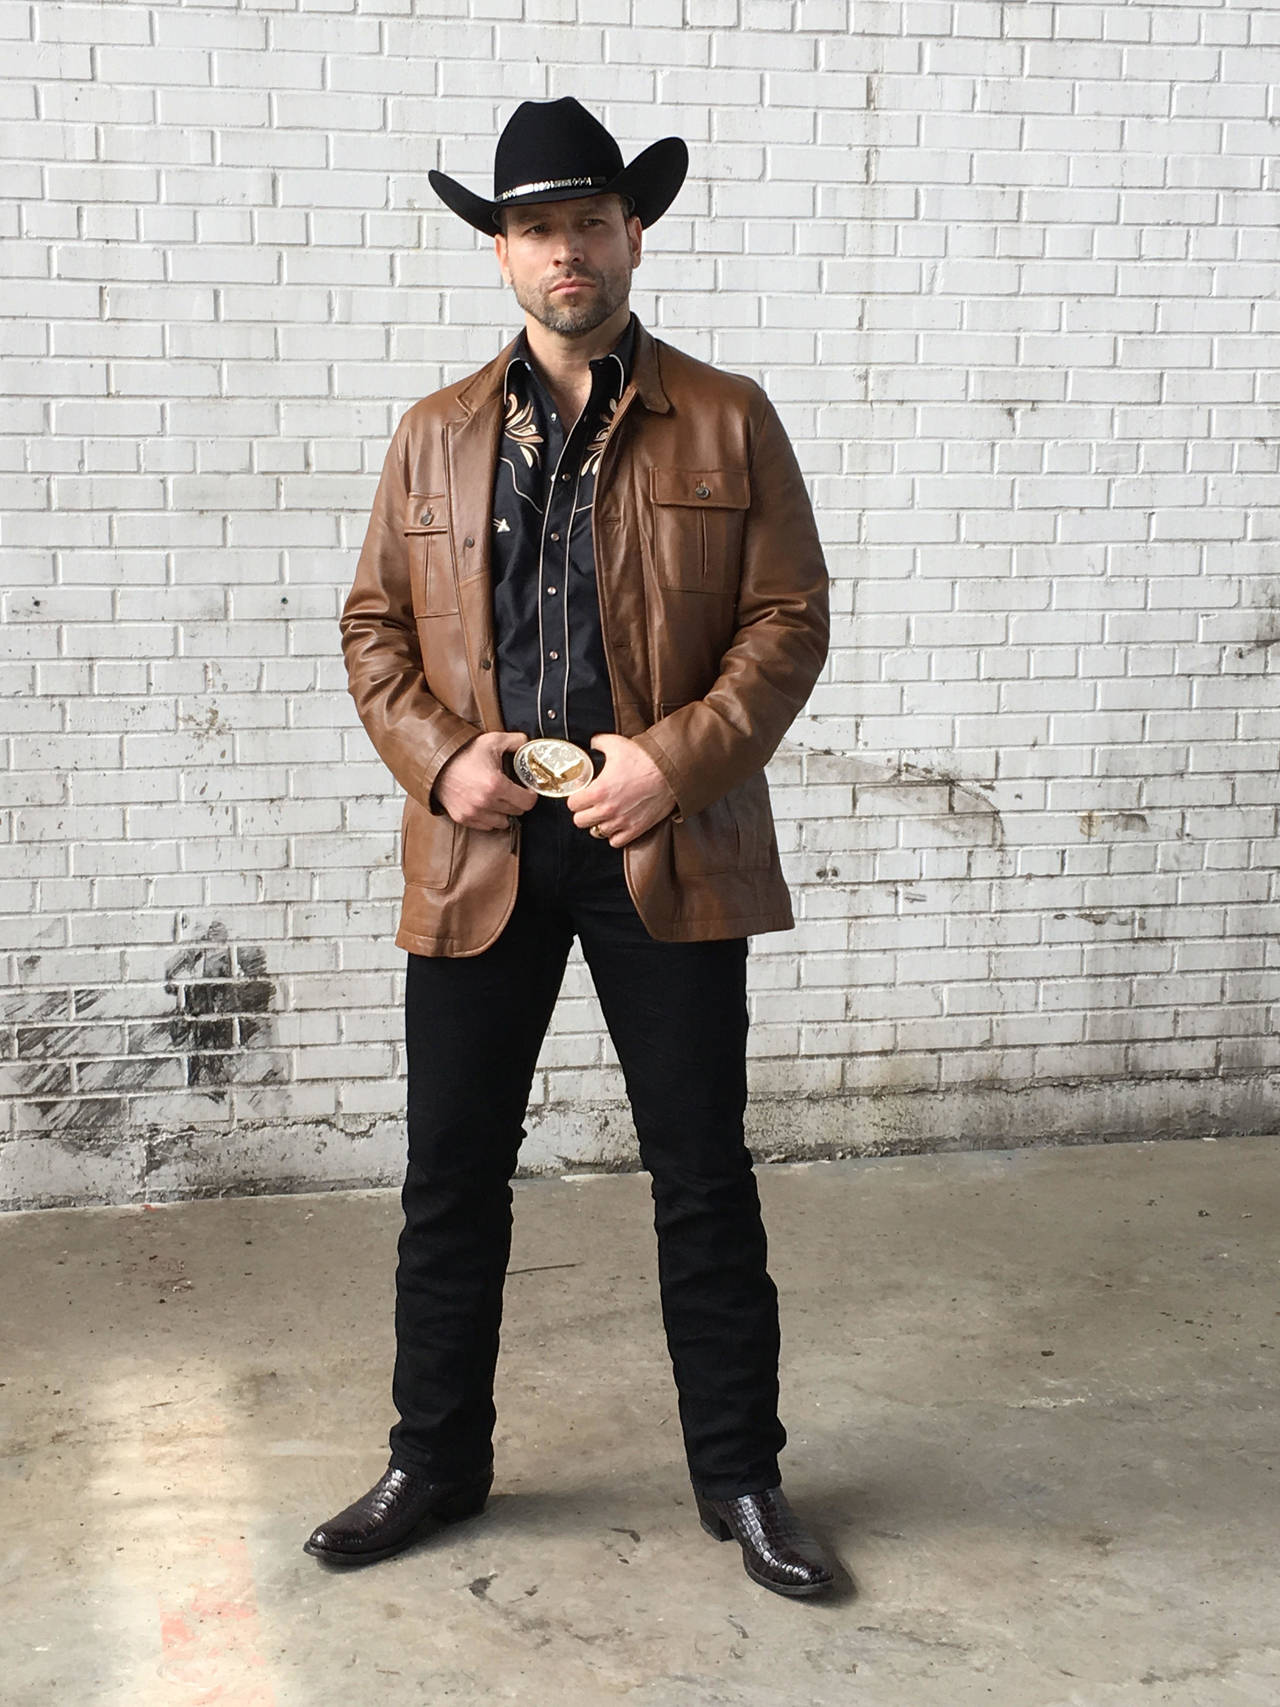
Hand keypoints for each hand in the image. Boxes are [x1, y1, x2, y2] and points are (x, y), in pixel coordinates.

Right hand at [433, 732, 536, 830]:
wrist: (436, 761)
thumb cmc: (463, 752)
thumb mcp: (492, 741)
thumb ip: (516, 741)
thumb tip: (529, 744)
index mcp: (496, 785)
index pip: (527, 803)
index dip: (531, 795)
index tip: (527, 790)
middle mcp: (485, 802)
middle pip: (516, 812)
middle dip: (517, 801)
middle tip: (512, 790)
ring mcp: (473, 813)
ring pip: (502, 822)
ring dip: (504, 812)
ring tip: (499, 798)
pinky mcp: (463, 818)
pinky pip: (486, 826)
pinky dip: (489, 818)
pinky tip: (487, 805)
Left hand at [567, 733, 676, 847]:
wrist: (669, 771)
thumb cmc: (644, 759)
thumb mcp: (616, 744)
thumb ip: (599, 743)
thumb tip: (594, 742)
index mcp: (598, 791)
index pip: (572, 804)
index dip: (575, 798)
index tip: (580, 795)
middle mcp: (607, 810)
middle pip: (580, 821)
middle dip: (583, 812)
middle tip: (589, 806)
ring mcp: (621, 822)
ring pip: (597, 832)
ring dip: (598, 824)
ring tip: (604, 815)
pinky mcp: (635, 829)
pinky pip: (616, 842)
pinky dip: (614, 835)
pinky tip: (617, 825)